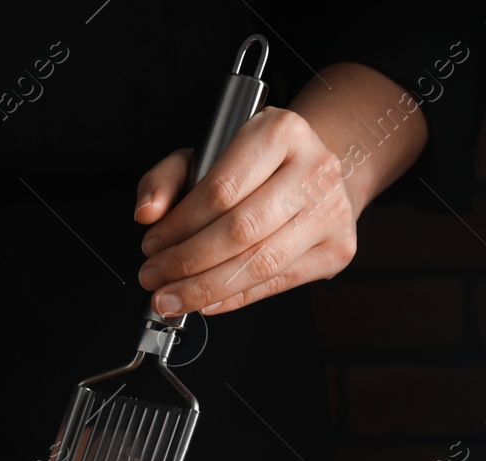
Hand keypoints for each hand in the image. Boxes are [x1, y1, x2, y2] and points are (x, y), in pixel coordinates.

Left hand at [134, 107, 356, 316]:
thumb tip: (147, 212)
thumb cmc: (256, 166)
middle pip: (240, 230)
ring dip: (206, 288)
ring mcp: (331, 212)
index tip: (151, 245)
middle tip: (154, 278)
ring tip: (172, 297)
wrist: (315, 173)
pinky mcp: (338, 249)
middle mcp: (314, 170)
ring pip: (260, 263)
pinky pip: (278, 283)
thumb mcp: (205, 155)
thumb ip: (166, 178)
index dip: (179, 225)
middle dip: (187, 262)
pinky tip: (206, 302)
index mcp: (281, 133)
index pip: (221, 189)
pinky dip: (234, 298)